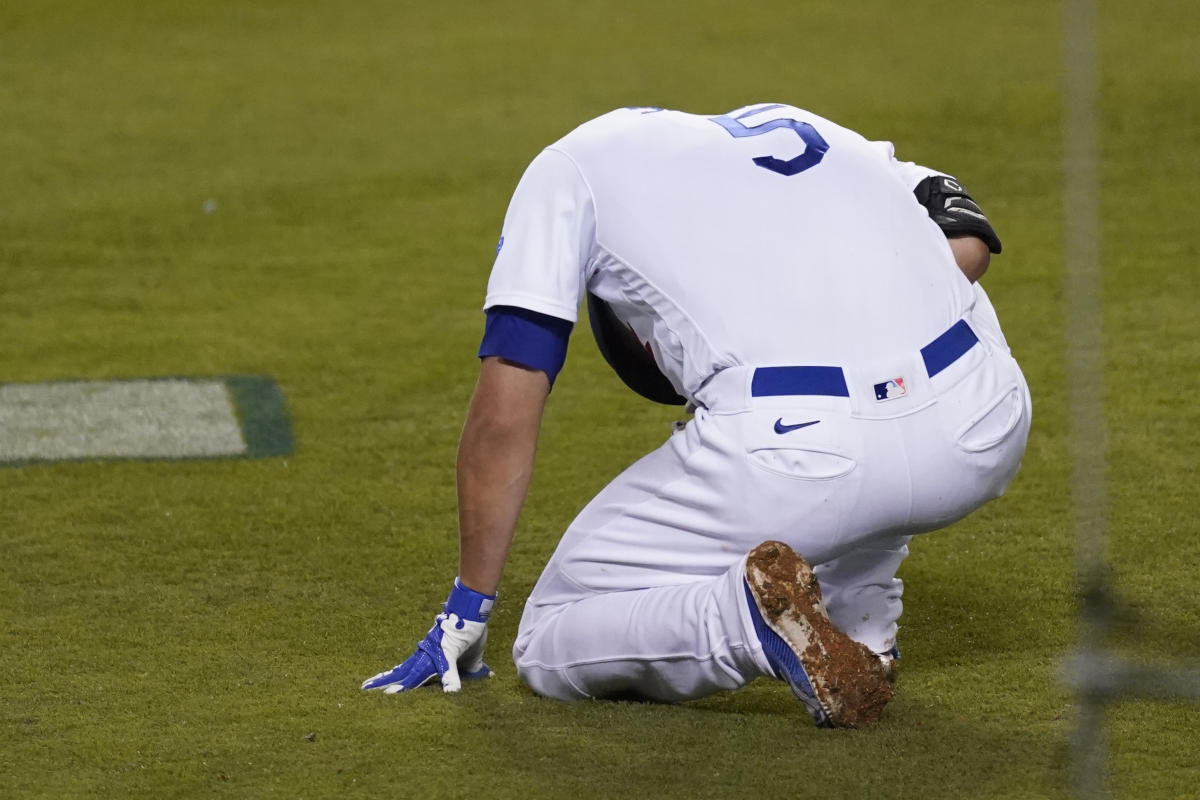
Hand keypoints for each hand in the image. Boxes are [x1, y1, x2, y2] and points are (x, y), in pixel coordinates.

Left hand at [361, 579, 495, 693]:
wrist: (472, 610)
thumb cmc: (468, 631)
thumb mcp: (469, 656)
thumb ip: (470, 669)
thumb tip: (486, 676)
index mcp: (427, 656)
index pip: (405, 670)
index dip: (391, 678)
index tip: (376, 685)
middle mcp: (426, 655)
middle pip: (402, 672)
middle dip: (384, 681)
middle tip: (364, 689)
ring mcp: (435, 653)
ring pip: (415, 672)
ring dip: (403, 685)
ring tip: (387, 695)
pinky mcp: (449, 651)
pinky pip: (449, 668)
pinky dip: (450, 680)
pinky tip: (451, 692)